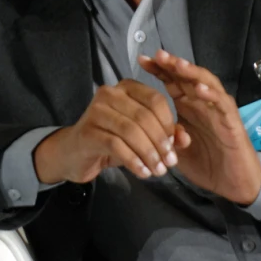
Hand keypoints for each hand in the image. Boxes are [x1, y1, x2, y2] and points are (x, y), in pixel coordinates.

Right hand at [34, 79, 181, 184]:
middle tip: (169, 163)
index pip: (155, 100)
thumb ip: (164, 134)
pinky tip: (142, 172)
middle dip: (160, 143)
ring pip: (131, 131)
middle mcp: (110, 93)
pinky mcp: (88, 131)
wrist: (75, 153)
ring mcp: (96, 110)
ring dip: (149, 154)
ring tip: (158, 171)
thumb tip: (185, 139)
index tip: (174, 147)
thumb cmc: (112, 140)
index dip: (168, 124)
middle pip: (144, 116)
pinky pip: (117, 145)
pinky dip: (133, 161)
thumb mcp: (141, 135)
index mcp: (127, 88)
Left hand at [138, 50, 260, 204]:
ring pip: (206, 84)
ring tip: (178, 65)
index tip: (141, 60)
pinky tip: (200, 89)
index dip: (159, 70)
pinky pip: (222, 104)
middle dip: (173, 65)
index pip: (172, 81)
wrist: (233, 183)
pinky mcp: (232, 121)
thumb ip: (164, 135)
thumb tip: (150, 124)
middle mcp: (203, 103)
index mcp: (188, 106)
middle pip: (187, 77)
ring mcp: (218, 110)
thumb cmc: (206, 163)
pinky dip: (211, 95)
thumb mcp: (176, 150)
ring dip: (192, 73)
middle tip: (157, 55)